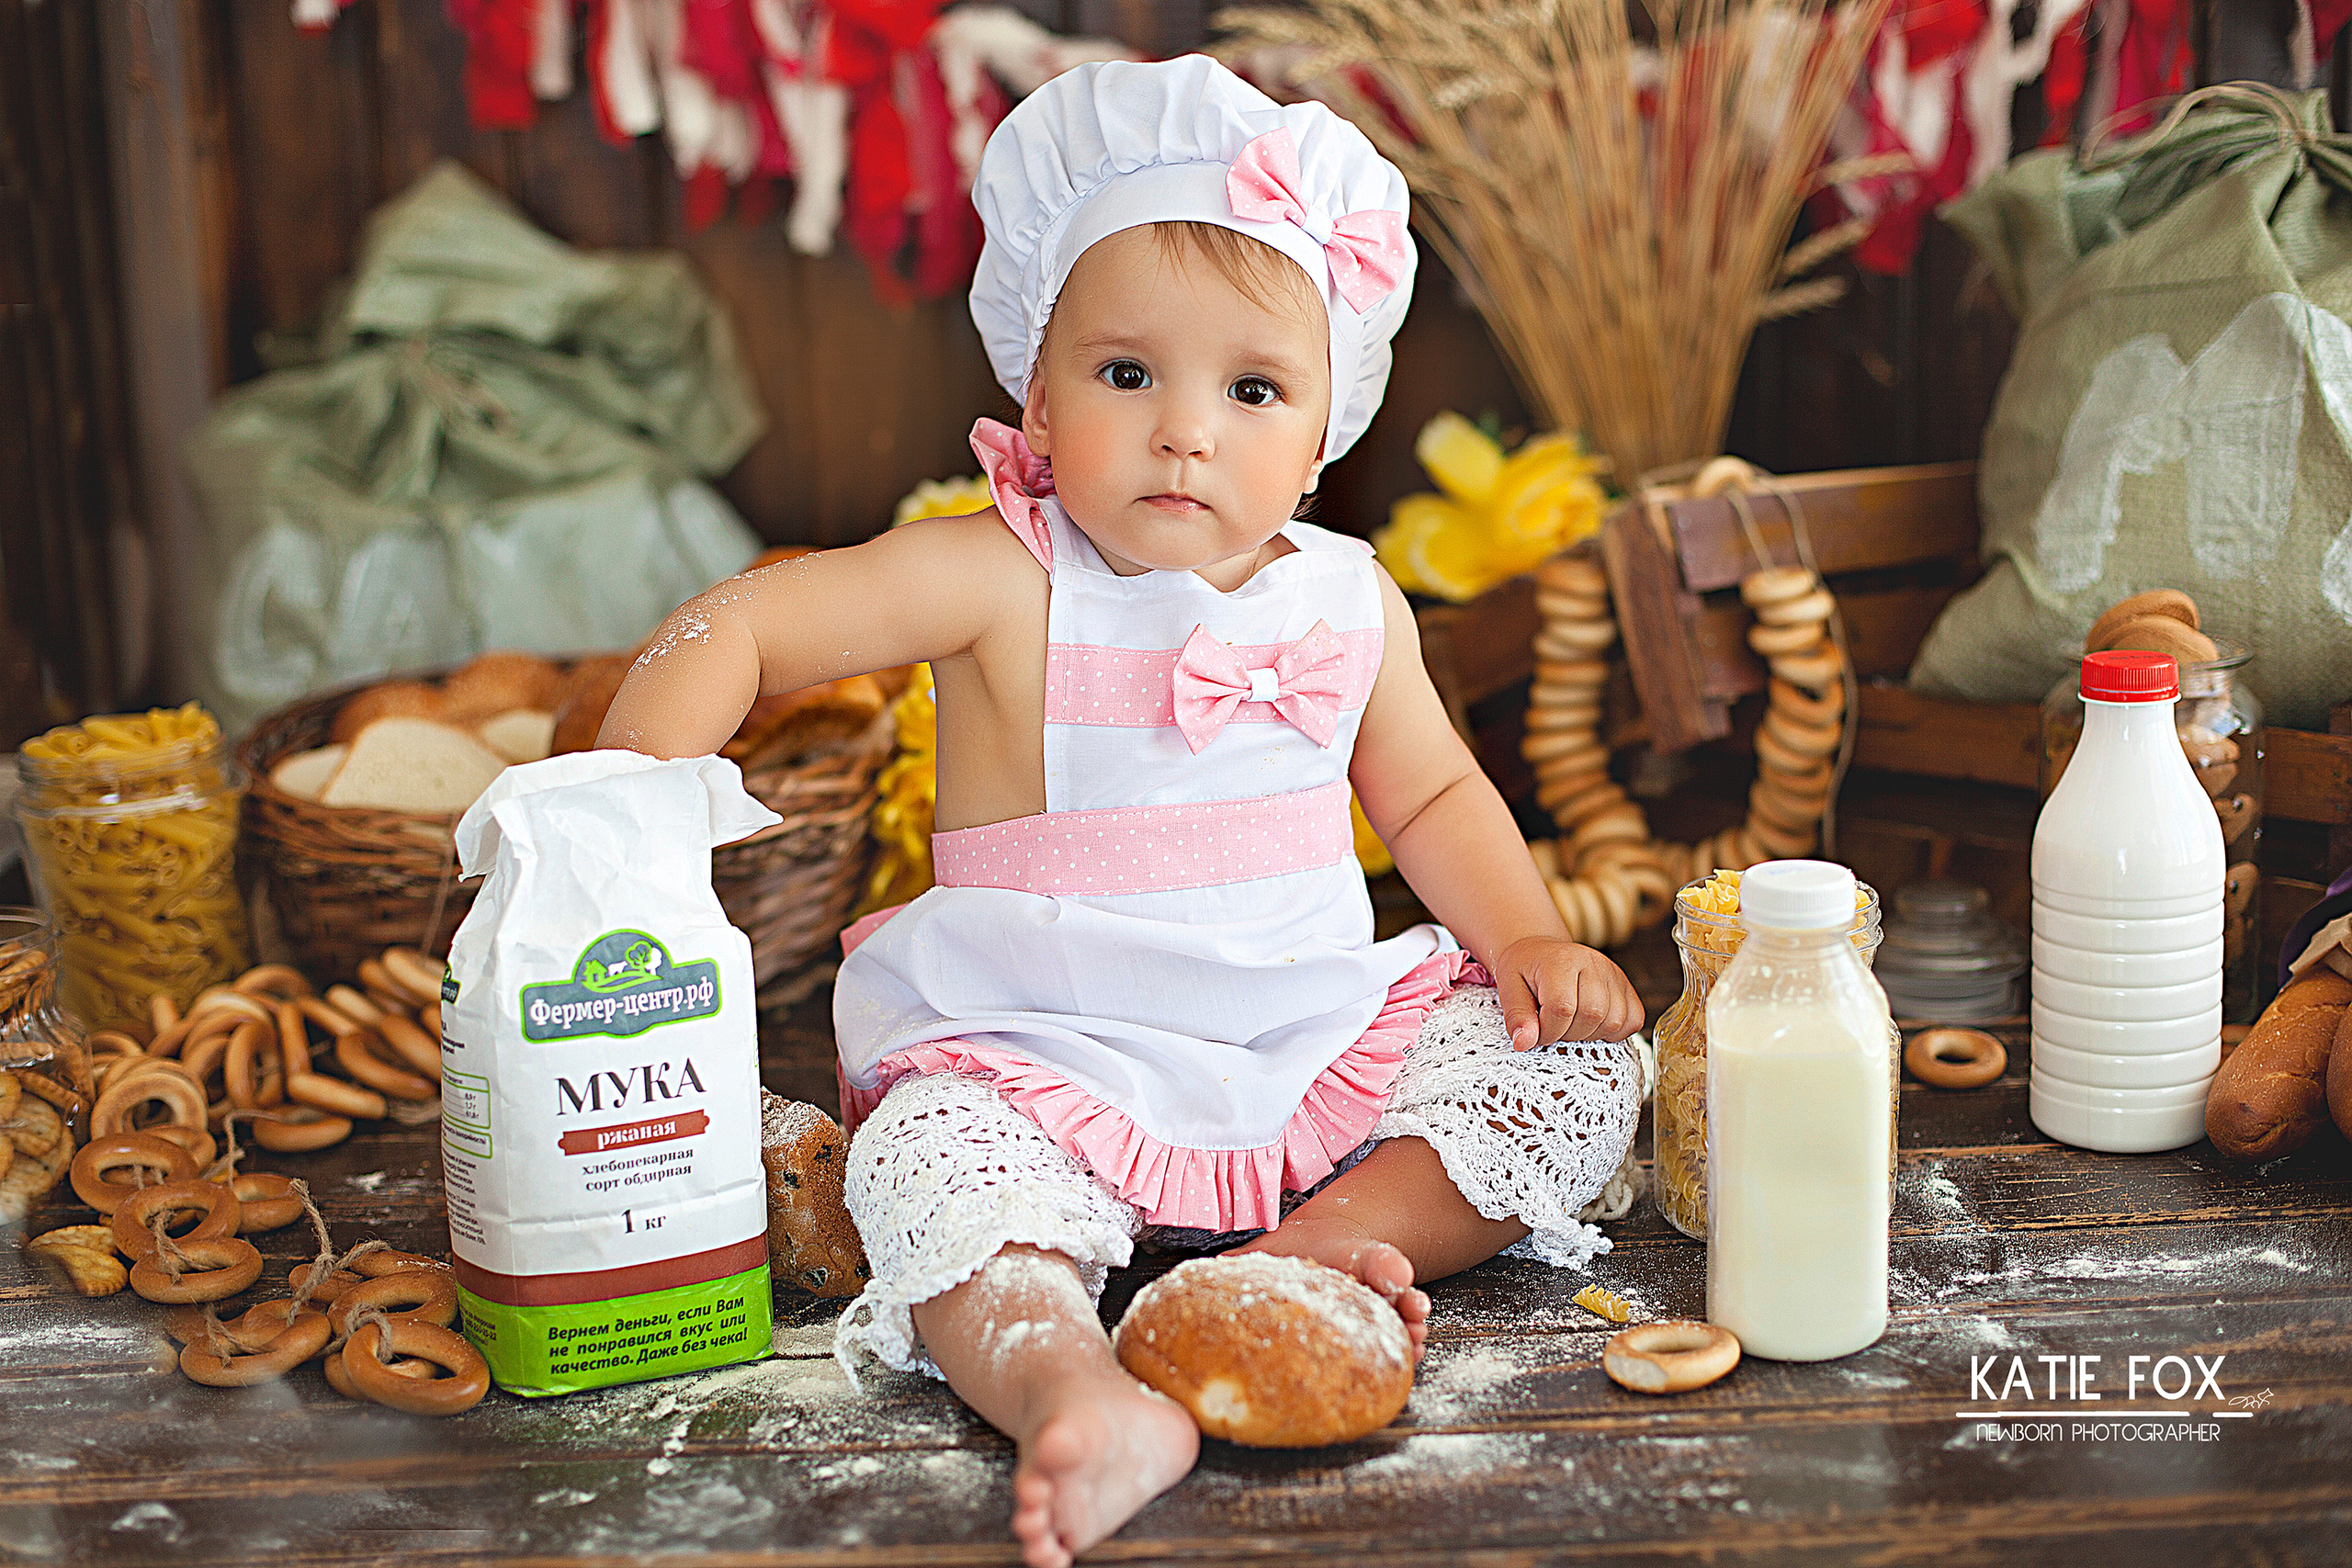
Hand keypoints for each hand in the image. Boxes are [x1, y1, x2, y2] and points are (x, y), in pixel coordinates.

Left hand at [1493, 936, 1644, 1049]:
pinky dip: (1615, 1031)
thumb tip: (1524, 1043)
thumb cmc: (1524, 970)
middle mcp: (1593, 963)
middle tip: (1552, 1028)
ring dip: (1589, 1034)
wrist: (1540, 953)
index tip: (1536, 1032)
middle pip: (1592, 1014)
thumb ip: (1517, 1016)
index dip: (1548, 1031)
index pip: (1562, 1008)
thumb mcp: (1509, 988)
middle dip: (1568, 1034)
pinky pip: (1634, 1019)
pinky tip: (1592, 1025)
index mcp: (1561, 960)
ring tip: (1569, 1024)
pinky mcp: (1625, 985)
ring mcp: (1613, 973)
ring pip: (1615, 1020)